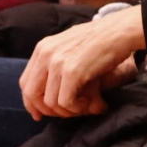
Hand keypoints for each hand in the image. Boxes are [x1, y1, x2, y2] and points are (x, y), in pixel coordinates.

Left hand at [18, 5, 144, 119]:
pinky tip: (94, 102)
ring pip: (50, 103)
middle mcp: (45, 54)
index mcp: (43, 48)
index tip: (41, 115)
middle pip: (32, 95)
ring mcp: (57, 63)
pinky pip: (66, 102)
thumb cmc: (101, 39)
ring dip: (69, 111)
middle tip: (68, 113)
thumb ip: (56, 63)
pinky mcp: (72, 72)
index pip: (25, 83)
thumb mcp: (70, 45)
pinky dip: (79, 108)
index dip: (31, 103)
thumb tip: (48, 93)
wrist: (121, 30)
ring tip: (88, 105)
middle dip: (48, 111)